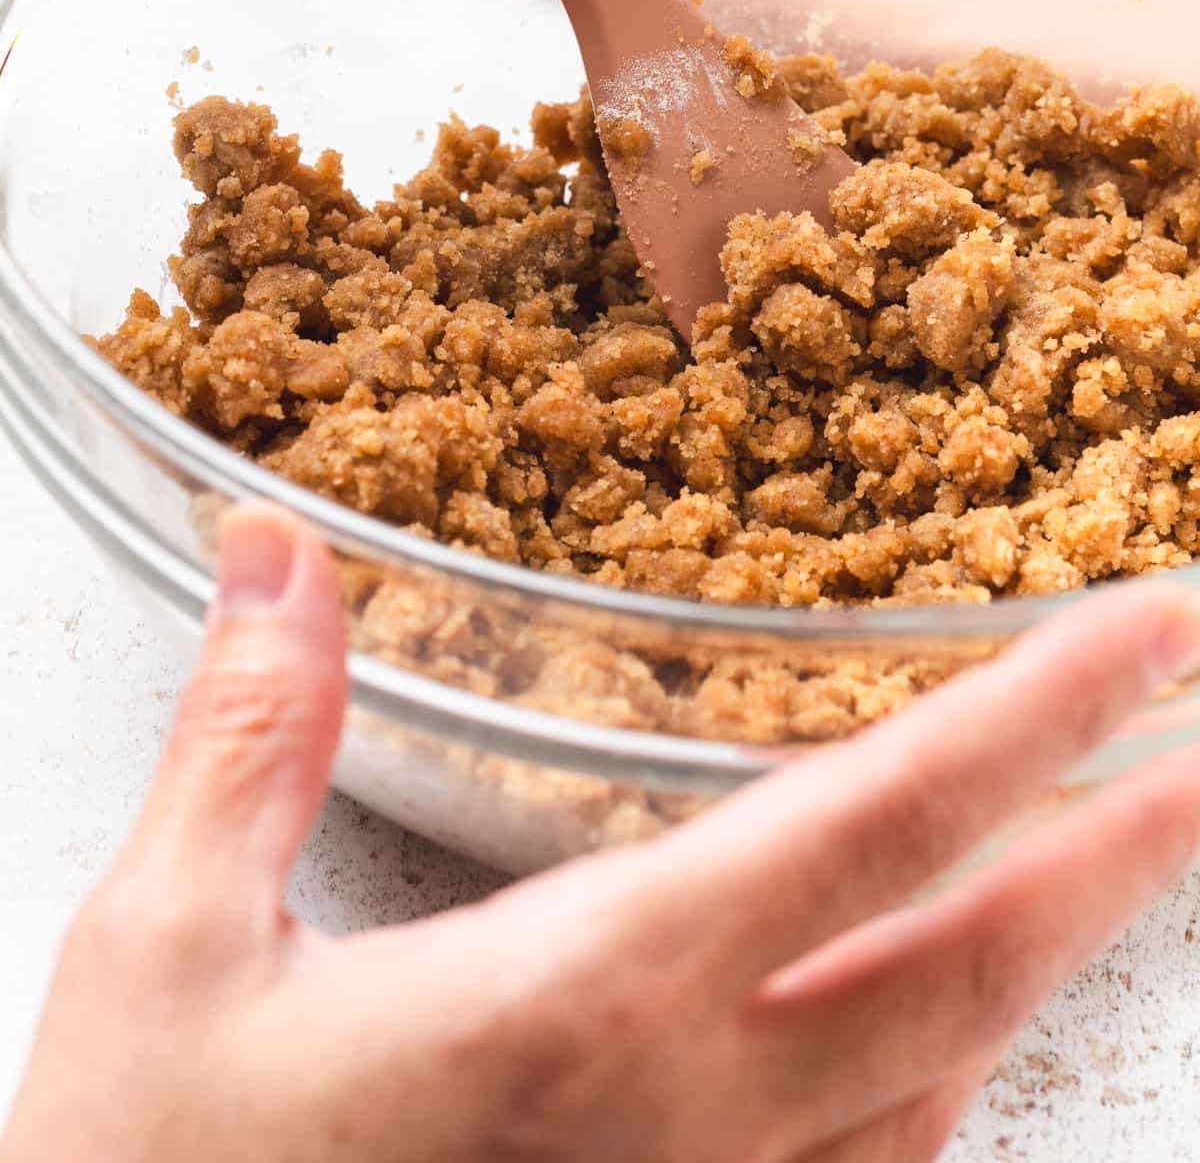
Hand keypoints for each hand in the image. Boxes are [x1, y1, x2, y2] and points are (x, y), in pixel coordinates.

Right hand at [4, 507, 1198, 1162]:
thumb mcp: (162, 954)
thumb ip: (245, 739)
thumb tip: (278, 551)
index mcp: (585, 1005)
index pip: (873, 826)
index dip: (1034, 717)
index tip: (1149, 633)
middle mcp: (685, 1126)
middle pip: (969, 970)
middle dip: (1117, 849)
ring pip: (941, 1088)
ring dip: (1043, 966)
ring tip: (1113, 865)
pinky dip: (939, 1087)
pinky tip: (943, 1048)